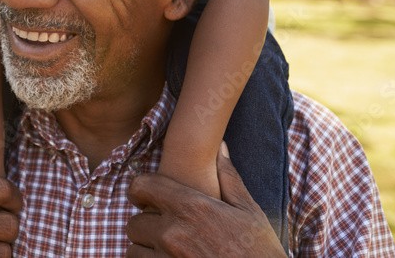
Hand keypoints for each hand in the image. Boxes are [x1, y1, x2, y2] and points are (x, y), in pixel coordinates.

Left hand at [126, 146, 285, 256]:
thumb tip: (220, 147)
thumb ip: (228, 178)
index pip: (141, 186)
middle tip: (165, 232)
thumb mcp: (249, 212)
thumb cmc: (260, 252)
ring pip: (134, 250)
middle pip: (134, 223)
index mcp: (191, 208)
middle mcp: (173, 233)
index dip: (141, 191)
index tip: (147, 199)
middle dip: (146, 226)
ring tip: (167, 251)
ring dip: (146, 250)